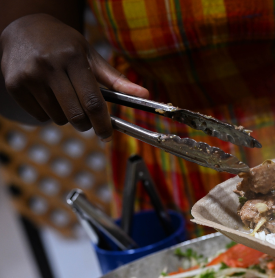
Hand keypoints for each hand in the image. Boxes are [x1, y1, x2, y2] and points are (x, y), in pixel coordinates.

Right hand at [0, 14, 148, 140]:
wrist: (23, 29)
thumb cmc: (65, 45)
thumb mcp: (90, 55)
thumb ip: (116, 79)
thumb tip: (144, 95)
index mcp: (73, 58)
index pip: (93, 101)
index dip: (103, 123)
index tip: (108, 136)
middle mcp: (50, 66)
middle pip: (76, 114)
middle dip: (87, 125)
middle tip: (89, 121)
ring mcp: (29, 76)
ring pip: (58, 118)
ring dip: (67, 117)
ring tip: (65, 98)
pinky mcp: (14, 85)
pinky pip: (40, 116)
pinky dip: (49, 114)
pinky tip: (49, 95)